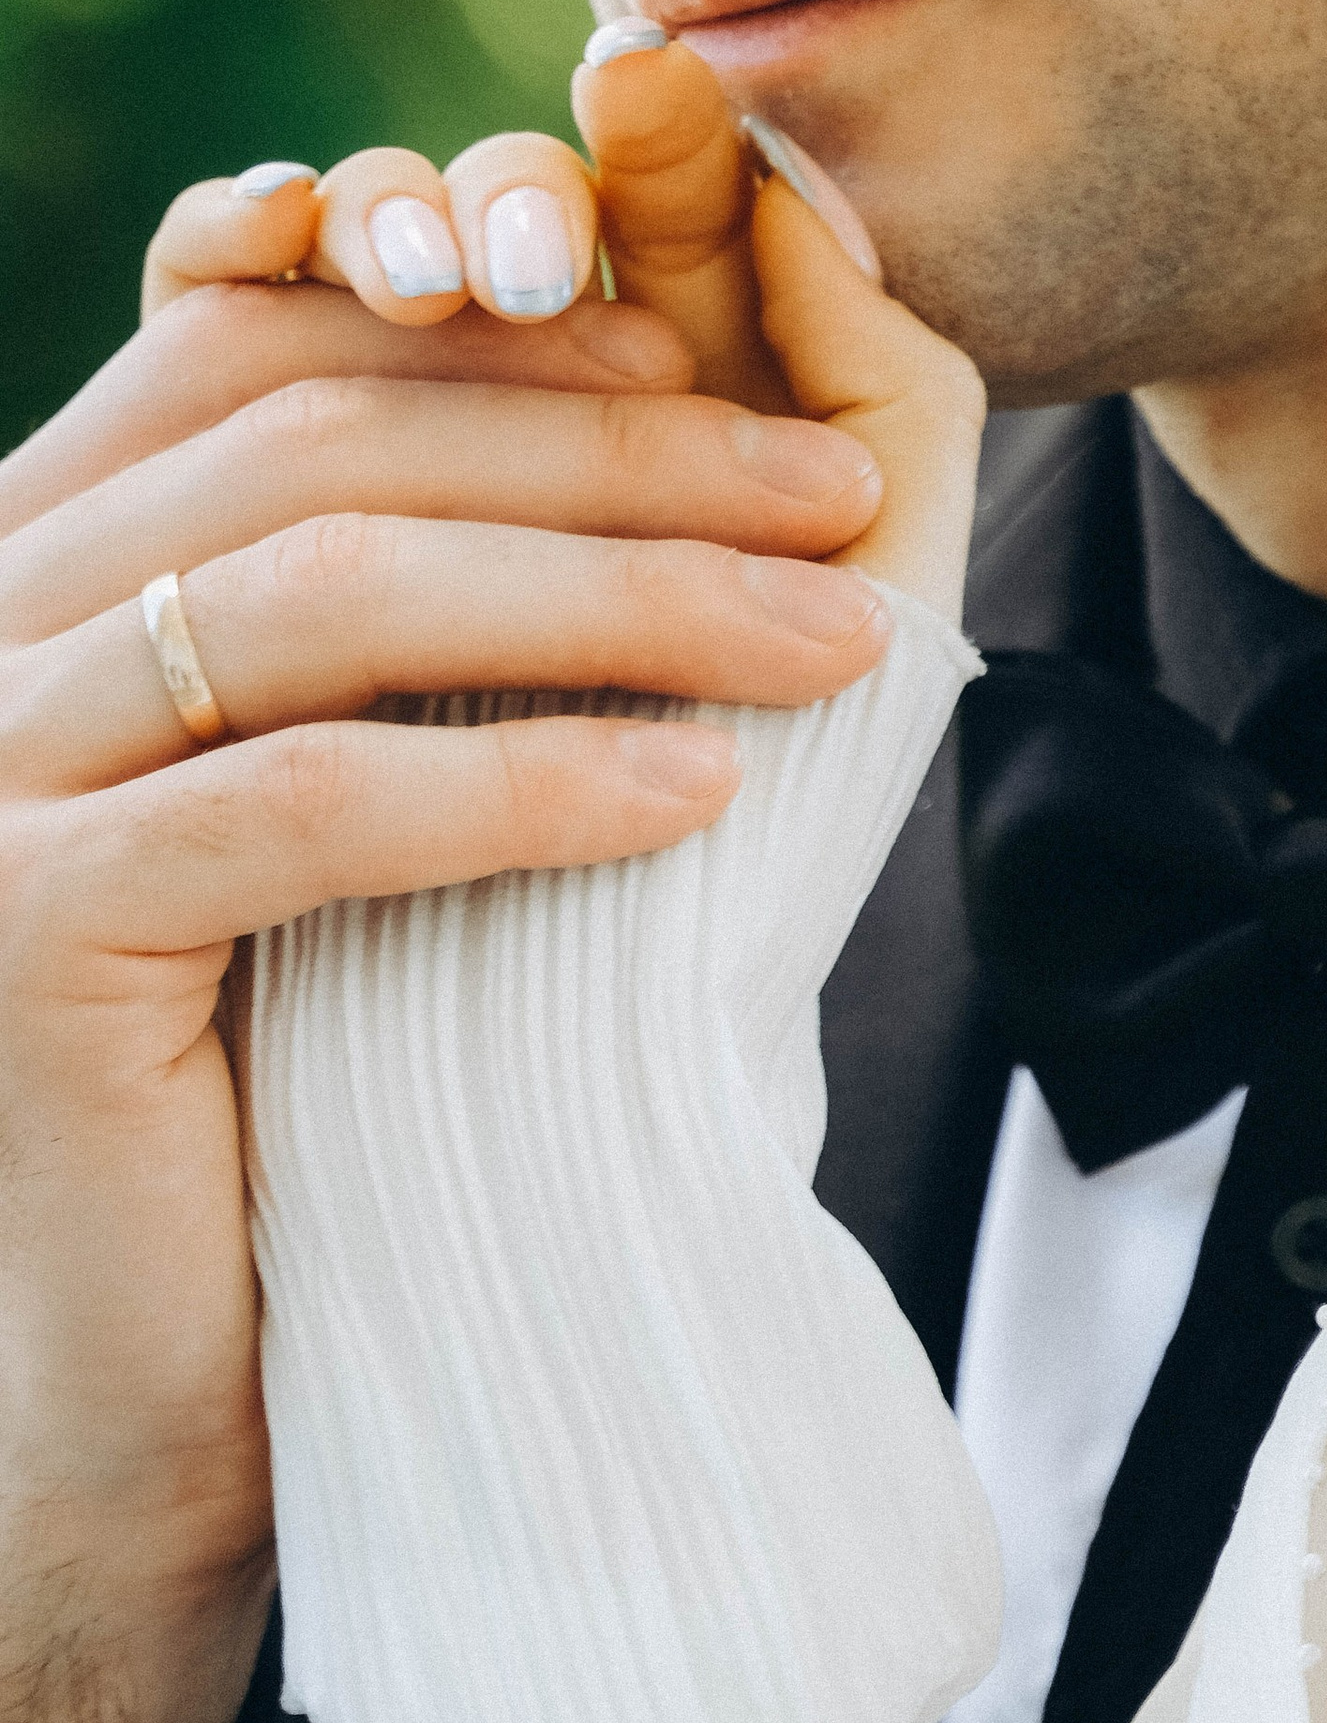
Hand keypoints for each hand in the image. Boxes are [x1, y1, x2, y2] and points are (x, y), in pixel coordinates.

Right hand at [0, 49, 977, 1722]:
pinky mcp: (23, 926)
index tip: (727, 360)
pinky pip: (310, 799)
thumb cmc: (304, 1058)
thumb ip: (427, 573)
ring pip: (331, 591)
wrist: (146, 1393)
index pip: (270, 337)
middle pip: (328, 441)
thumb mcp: (367, 755)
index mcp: (48, 541)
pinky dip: (525, 781)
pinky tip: (701, 792)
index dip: (505, 329)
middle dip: (620, 450)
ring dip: (622, 594)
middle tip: (848, 494)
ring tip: (832, 638)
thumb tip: (665, 372)